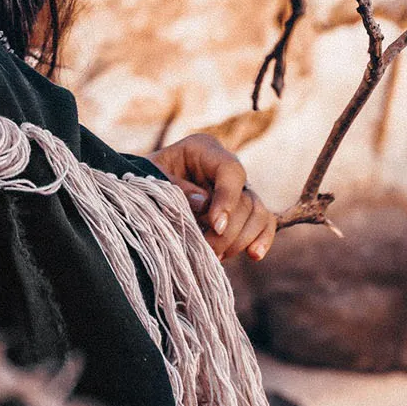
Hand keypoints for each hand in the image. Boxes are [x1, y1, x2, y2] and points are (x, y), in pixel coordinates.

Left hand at [152, 132, 276, 263]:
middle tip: (208, 249)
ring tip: (215, 256)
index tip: (216, 225)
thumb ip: (175, 189)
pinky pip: (264, 223)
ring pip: (257, 213)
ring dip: (240, 239)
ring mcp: (237, 189)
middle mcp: (225, 167)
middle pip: (245, 198)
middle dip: (228, 230)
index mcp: (203, 149)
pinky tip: (254, 255)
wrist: (142, 195)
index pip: (230, 170)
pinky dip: (262, 238)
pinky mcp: (242, 211)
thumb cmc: (144, 183)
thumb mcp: (150, 181)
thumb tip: (203, 203)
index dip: (227, 199)